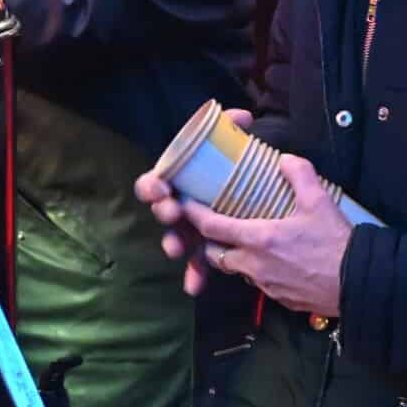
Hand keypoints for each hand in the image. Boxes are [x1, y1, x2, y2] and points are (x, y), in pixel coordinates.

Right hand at [134, 108, 253, 296]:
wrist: (252, 196)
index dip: (153, 185)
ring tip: (178, 249)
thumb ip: (234, 128)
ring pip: (177, 238)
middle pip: (163, 210)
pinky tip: (195, 287)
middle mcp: (180, 204)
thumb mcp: (232, 145)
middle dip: (166, 212)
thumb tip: (244, 119)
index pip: (156, 181)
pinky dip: (195, 274)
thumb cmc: (233, 168)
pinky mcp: (205, 248)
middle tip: (173, 213)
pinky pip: (197, 264)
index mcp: (181, 180)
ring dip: (175, 243)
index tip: (162, 187)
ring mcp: (191, 228)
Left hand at [181, 153, 352, 318]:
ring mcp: (265, 285)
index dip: (194, 215)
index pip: (211, 227)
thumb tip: (285, 159)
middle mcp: (254, 265)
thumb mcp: (319, 201)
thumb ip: (299, 174)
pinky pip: (256, 282)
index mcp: (258, 238)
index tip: (185, 204)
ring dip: (232, 256)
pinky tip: (270, 260)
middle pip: (215, 253)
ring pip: (235, 270)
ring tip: (243, 240)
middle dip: (209, 240)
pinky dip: (255, 270)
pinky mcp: (278, 298)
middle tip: (214, 224)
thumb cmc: (336, 243)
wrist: (358, 284)